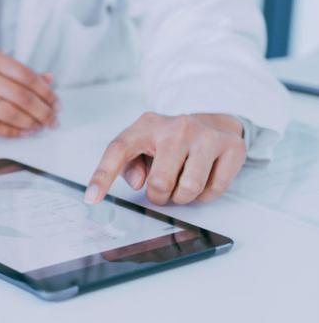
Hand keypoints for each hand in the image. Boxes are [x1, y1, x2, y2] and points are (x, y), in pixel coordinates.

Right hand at [0, 47, 58, 136]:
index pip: (26, 74)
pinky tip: (20, 133)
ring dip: (30, 124)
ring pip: (9, 112)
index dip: (45, 92)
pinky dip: (10, 132)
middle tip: (52, 120)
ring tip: (38, 128)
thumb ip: (14, 71)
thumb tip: (48, 79)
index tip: (55, 103)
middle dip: (42, 111)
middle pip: (22, 95)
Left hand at [85, 113, 245, 205]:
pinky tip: (204, 177)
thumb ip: (130, 164)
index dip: (102, 176)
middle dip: (159, 196)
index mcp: (146, 125)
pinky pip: (213, 190)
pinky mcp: (232, 147)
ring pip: (188, 189)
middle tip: (163, 189)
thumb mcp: (143, 146)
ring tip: (182, 182)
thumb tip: (139, 183)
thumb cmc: (170, 141)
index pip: (118, 150)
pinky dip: (205, 194)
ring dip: (182, 197)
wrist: (213, 123)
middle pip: (159, 183)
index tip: (91, 199)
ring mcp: (206, 135)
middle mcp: (177, 126)